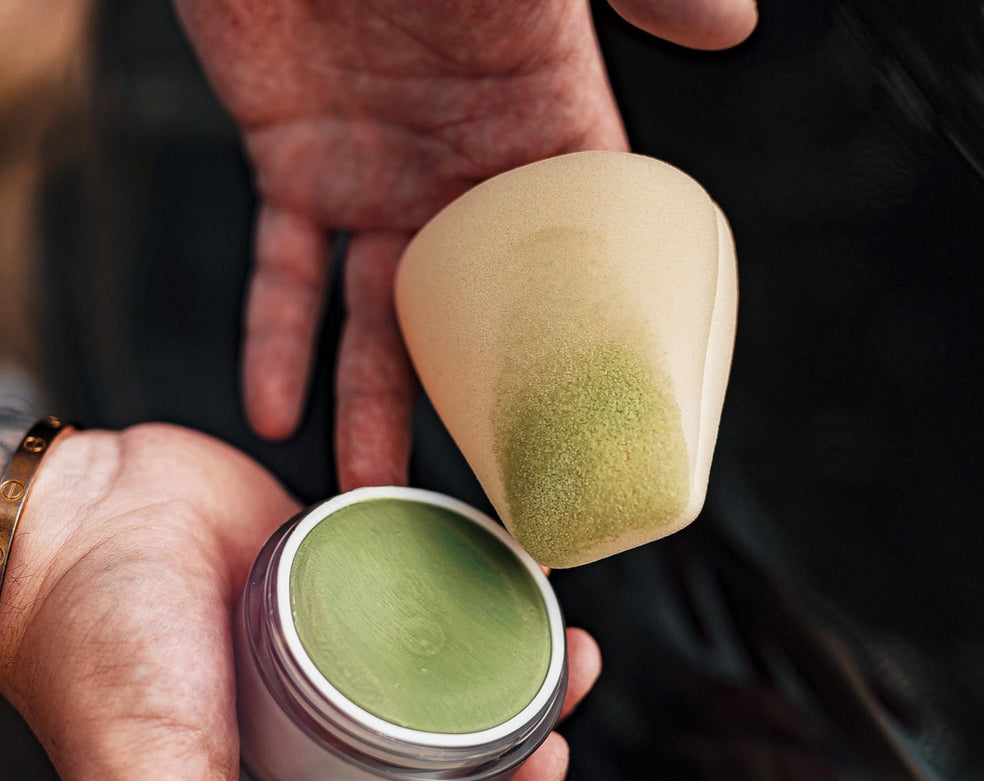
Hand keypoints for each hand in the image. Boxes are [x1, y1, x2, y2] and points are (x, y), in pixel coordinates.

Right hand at [0, 424, 600, 780]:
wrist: (74, 522)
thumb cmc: (89, 659)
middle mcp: (329, 772)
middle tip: (554, 734)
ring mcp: (348, 689)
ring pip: (463, 714)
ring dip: (529, 700)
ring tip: (568, 659)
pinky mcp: (356, 607)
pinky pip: (438, 626)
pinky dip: (490, 618)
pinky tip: (524, 598)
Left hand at [177, 0, 756, 488]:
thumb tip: (739, 18)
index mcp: (544, 124)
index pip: (579, 256)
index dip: (584, 345)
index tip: (586, 431)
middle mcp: (463, 172)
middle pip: (475, 318)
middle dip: (476, 407)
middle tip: (480, 499)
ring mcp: (374, 177)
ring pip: (375, 321)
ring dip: (370, 406)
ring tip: (365, 490)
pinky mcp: (290, 167)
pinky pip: (282, 275)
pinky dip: (277, 340)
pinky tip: (275, 409)